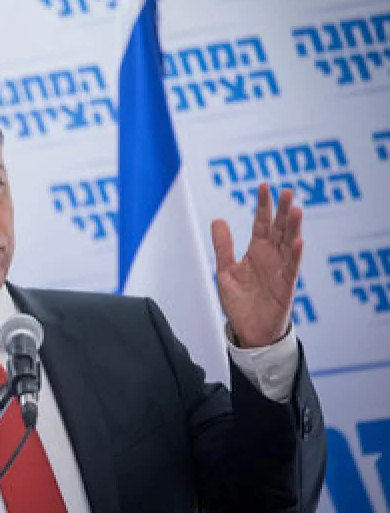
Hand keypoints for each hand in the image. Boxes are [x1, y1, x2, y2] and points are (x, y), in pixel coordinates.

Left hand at [211, 183, 303, 347]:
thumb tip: (218, 219)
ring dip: (293, 228)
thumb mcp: (225, 270)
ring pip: (288, 244)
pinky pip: (291, 269)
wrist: (248, 331)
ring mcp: (280, 270)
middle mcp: (271, 257)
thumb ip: (223, 246)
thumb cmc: (240, 302)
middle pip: (279, 229)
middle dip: (283, 210)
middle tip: (288, 190)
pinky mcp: (285, 287)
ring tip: (296, 209)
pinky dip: (294, 255)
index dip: (263, 205)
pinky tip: (297, 241)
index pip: (261, 223)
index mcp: (257, 251)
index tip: (264, 185)